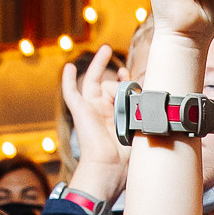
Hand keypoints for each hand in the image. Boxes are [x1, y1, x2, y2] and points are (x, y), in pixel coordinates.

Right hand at [61, 45, 128, 203]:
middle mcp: (103, 111)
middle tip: (107, 48)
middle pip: (105, 83)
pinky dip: (69, 79)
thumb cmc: (128, 155)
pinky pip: (71, 92)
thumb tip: (145, 92)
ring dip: (107, 78)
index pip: (119, 91)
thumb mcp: (141, 125)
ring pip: (96, 83)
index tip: (128, 73)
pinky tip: (70, 67)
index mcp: (117, 117)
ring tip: (116, 82)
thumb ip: (143, 108)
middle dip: (107, 65)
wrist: (110, 165)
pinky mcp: (80, 111)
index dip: (125, 80)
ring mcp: (91, 110)